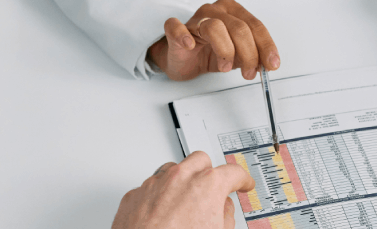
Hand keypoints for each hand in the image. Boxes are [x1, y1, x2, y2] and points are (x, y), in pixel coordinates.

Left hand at [111, 151, 253, 228]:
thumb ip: (226, 216)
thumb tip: (223, 209)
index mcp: (207, 185)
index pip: (232, 173)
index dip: (241, 179)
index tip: (242, 182)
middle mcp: (180, 178)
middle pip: (201, 161)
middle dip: (208, 173)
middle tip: (212, 190)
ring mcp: (155, 184)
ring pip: (173, 169)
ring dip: (182, 181)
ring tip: (184, 203)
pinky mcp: (134, 196)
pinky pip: (151, 186)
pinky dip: (159, 196)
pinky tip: (162, 214)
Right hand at [148, 0, 279, 80]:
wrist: (183, 59)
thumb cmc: (210, 51)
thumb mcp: (237, 54)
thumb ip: (252, 56)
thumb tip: (267, 64)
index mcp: (234, 11)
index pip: (255, 25)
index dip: (265, 46)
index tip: (272, 64)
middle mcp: (216, 10)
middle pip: (239, 28)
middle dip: (249, 53)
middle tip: (250, 72)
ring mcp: (195, 18)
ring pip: (215, 27)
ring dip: (225, 51)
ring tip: (226, 67)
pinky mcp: (176, 29)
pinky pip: (176, 26)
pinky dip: (183, 35)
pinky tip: (190, 46)